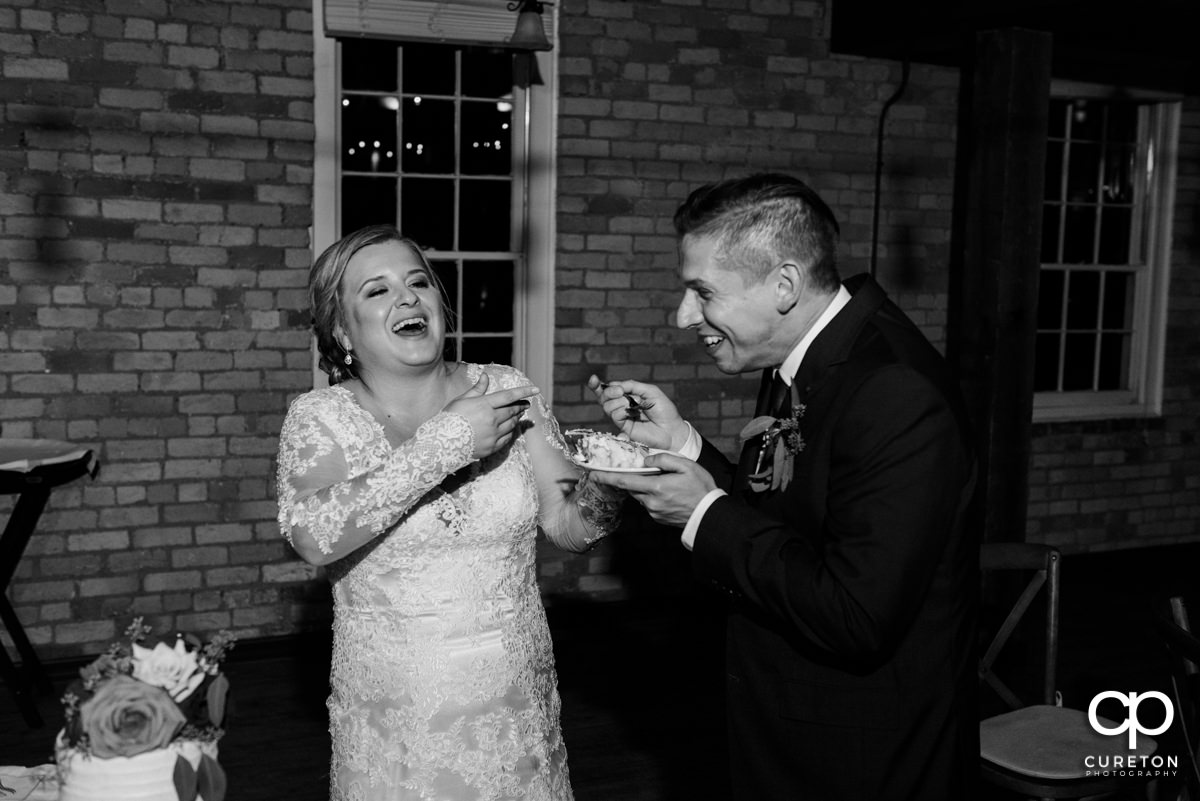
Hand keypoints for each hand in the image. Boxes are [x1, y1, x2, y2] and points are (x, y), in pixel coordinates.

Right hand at [444, 372, 537, 459]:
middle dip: (521, 406)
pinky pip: (507, 437)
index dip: (524, 392)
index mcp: (484, 405)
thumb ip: (477, 389)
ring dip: (517, 418)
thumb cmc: (450, 418)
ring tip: (518, 414)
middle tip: (525, 404)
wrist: (441, 443)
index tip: (536, 390)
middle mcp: (492, 419)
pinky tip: (510, 428)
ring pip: (512, 424)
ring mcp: (493, 434)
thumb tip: (485, 376)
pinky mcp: (492, 447)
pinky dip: (510, 431)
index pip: (509, 396)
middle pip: (512, 410)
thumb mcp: (462, 400)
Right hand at [586, 375, 689, 451]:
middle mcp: (622, 406)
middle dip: (608, 391)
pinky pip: (614, 415)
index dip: (597, 385)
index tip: (593, 379)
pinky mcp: (623, 427)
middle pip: (603, 397)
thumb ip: (633, 386)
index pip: (608, 390)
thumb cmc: (664, 410)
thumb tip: (616, 385)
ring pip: (607, 406)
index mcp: (628, 396)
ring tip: (632, 404)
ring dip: (618, 401)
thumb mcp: (650, 391)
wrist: (672, 430)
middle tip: (620, 391)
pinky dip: (621, 410)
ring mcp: (622, 417)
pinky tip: (631, 412)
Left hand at [588, 452, 716, 527]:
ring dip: (645, 487)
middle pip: (631, 488)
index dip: (606, 477)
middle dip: (630, 479)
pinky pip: (649, 503)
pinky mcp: (658, 518)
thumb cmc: (701, 488)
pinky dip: (652, 495)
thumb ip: (663, 459)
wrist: (709, 515)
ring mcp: (654, 512)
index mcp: (655, 487)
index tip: (593, 473)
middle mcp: (651, 502)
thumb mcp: (686, 466)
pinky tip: (668, 492)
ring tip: (663, 482)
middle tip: (638, 470)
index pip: (624, 481)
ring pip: (640, 495)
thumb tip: (646, 460)